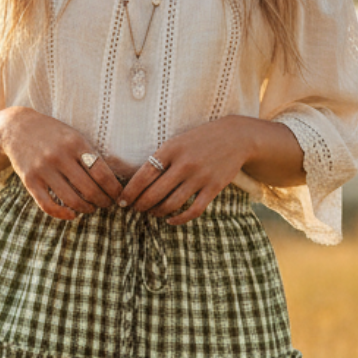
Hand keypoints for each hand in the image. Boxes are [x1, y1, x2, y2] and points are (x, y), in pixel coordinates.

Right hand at [0, 107, 123, 220]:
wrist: (16, 128)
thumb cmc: (52, 134)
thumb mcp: (73, 135)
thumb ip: (90, 153)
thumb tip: (113, 179)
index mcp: (75, 143)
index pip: (102, 173)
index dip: (114, 189)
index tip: (118, 195)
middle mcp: (59, 156)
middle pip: (89, 189)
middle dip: (103, 201)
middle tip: (108, 204)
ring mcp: (43, 169)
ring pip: (71, 200)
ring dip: (86, 208)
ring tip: (92, 208)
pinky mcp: (29, 180)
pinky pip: (48, 205)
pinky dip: (63, 214)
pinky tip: (72, 214)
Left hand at [116, 117, 260, 225]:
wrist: (236, 137)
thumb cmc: (200, 140)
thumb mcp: (177, 142)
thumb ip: (160, 158)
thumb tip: (137, 181)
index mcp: (171, 149)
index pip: (143, 175)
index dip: (130, 192)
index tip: (122, 201)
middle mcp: (184, 164)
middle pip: (154, 193)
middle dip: (140, 205)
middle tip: (135, 209)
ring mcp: (200, 177)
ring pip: (171, 204)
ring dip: (157, 212)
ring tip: (152, 213)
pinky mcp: (214, 188)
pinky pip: (193, 210)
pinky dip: (179, 219)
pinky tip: (170, 220)